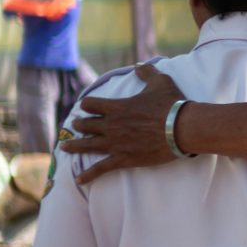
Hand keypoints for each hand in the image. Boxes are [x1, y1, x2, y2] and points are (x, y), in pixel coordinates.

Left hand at [62, 63, 182, 183]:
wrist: (182, 128)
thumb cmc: (172, 104)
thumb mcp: (160, 82)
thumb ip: (147, 72)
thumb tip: (139, 66)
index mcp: (117, 107)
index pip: (90, 104)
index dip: (87, 105)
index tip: (85, 107)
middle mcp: (111, 125)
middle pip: (86, 125)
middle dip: (79, 125)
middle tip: (75, 126)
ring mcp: (115, 144)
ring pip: (87, 145)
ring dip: (74, 146)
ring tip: (64, 148)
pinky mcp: (124, 159)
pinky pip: (101, 168)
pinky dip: (88, 175)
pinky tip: (78, 180)